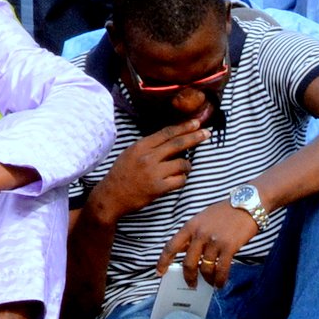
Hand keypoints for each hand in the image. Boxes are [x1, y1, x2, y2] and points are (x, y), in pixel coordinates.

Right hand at [90, 118, 207, 223]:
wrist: (111, 196)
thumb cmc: (122, 173)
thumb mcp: (131, 153)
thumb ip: (149, 146)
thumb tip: (171, 138)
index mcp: (141, 146)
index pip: (167, 133)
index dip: (183, 127)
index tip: (196, 123)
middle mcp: (148, 157)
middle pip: (177, 144)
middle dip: (195, 137)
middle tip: (207, 133)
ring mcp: (154, 173)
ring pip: (182, 164)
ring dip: (187, 166)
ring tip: (184, 168)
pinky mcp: (158, 188)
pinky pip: (180, 180)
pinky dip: (182, 179)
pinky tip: (177, 180)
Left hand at [153, 201, 262, 288]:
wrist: (248, 203)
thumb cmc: (226, 211)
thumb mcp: (203, 218)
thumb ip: (193, 233)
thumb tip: (186, 252)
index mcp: (190, 226)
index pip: (171, 246)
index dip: (163, 261)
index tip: (160, 273)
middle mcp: (200, 234)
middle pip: (188, 262)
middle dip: (189, 277)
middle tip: (191, 284)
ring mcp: (214, 241)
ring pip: (205, 268)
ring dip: (208, 279)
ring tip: (211, 283)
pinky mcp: (229, 247)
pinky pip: (221, 269)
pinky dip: (220, 279)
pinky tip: (220, 283)